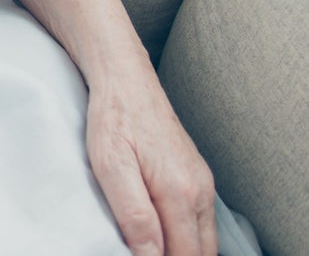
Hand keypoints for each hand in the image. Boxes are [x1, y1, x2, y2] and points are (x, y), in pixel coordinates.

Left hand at [86, 73, 215, 255]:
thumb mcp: (111, 165)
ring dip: (183, 251)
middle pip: (200, 253)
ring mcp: (202, 183)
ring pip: (204, 240)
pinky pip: (200, 221)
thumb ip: (134, 214)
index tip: (136, 255)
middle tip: (141, 251)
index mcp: (180, 192)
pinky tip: (162, 232)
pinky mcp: (197, 175)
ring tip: (149, 245)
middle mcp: (200, 190)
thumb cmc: (113, 117)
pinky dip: (186, 235)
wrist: (125, 77)